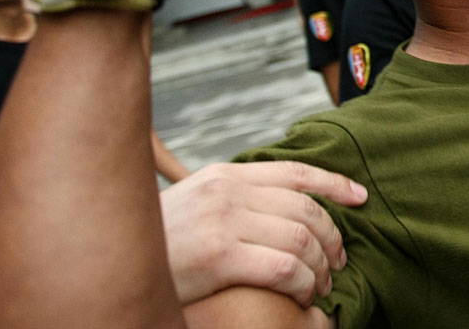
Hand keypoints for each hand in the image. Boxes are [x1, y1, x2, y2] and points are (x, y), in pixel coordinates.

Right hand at [162, 161, 367, 306]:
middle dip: (333, 236)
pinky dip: (304, 284)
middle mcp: (228, 191)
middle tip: (340, 261)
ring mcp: (223, 222)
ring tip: (321, 284)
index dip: (335, 183)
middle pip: (306, 208)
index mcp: (226, 175)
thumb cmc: (160, 241)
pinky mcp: (219, 257)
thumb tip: (283, 206)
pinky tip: (303, 295)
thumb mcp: (196, 203)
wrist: (108, 260)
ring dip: (322, 266)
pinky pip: (285, 268)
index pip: (295, 172)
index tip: (360, 196)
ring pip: (302, 239)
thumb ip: (236, 198)